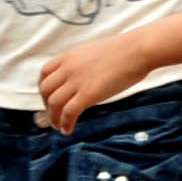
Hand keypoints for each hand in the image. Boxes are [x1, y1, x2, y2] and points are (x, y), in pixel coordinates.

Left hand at [35, 36, 155, 130]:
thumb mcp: (94, 52)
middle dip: (46, 105)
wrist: (137, 50)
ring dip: (54, 118)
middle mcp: (68, 68)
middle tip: (53, 114)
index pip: (45, 73)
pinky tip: (68, 130)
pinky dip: (65, 123)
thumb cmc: (125, 50)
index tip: (48, 97)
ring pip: (54, 103)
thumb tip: (83, 77)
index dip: (44, 88)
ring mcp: (77, 81)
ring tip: (59, 126)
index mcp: (69, 56)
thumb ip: (83, 64)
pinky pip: (69, 113)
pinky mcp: (88, 94)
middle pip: (46, 90)